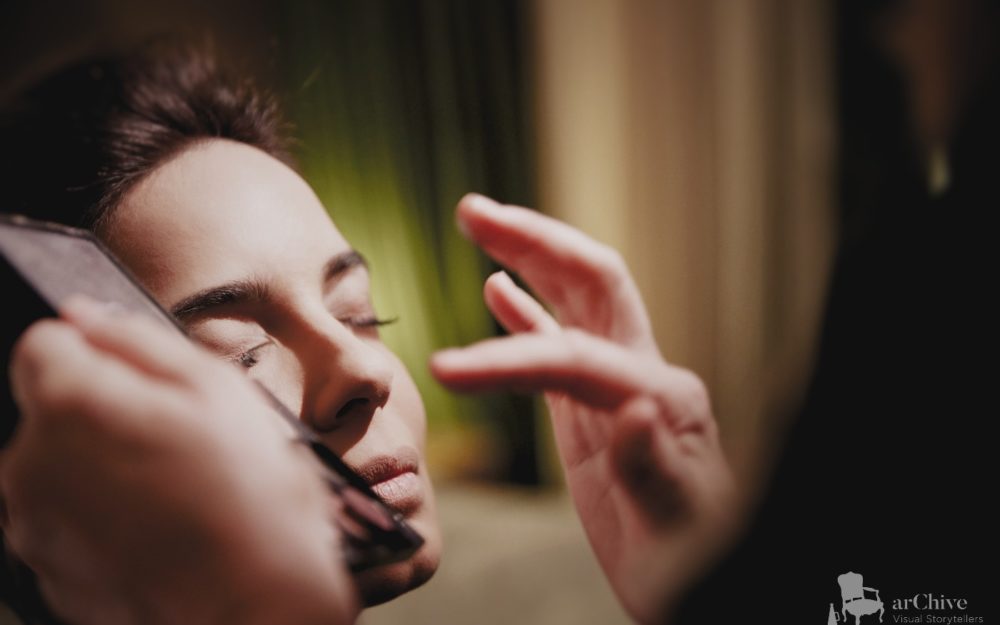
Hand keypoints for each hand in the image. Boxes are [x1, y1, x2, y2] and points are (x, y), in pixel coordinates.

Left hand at [1, 297, 356, 624]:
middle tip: (179, 440)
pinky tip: (161, 528)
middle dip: (104, 410)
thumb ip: (135, 339)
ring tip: (175, 490)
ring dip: (103, 465)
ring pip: (61, 465)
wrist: (255, 605)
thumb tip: (83, 315)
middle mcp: (30, 465)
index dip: (99, 350)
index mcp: (68, 405)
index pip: (44, 341)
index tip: (145, 379)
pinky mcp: (49, 572)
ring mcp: (35, 526)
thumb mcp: (214, 388)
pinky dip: (104, 517)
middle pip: (52, 408)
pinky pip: (69, 520)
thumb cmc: (249, 497)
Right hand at [431, 194, 734, 623]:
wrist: (701, 586)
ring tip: (479, 223)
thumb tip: (635, 411)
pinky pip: (556, 344)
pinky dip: (525, 312)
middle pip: (590, 283)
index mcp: (664, 397)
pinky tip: (497, 290)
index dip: (506, 359)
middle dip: (534, 242)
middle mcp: (644, 375)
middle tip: (474, 210)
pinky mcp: (595, 408)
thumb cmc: (692, 565)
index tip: (445, 371)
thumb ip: (658, 469)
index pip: (575, 356)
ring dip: (528, 257)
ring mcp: (618, 386)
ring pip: (572, 302)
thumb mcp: (679, 532)